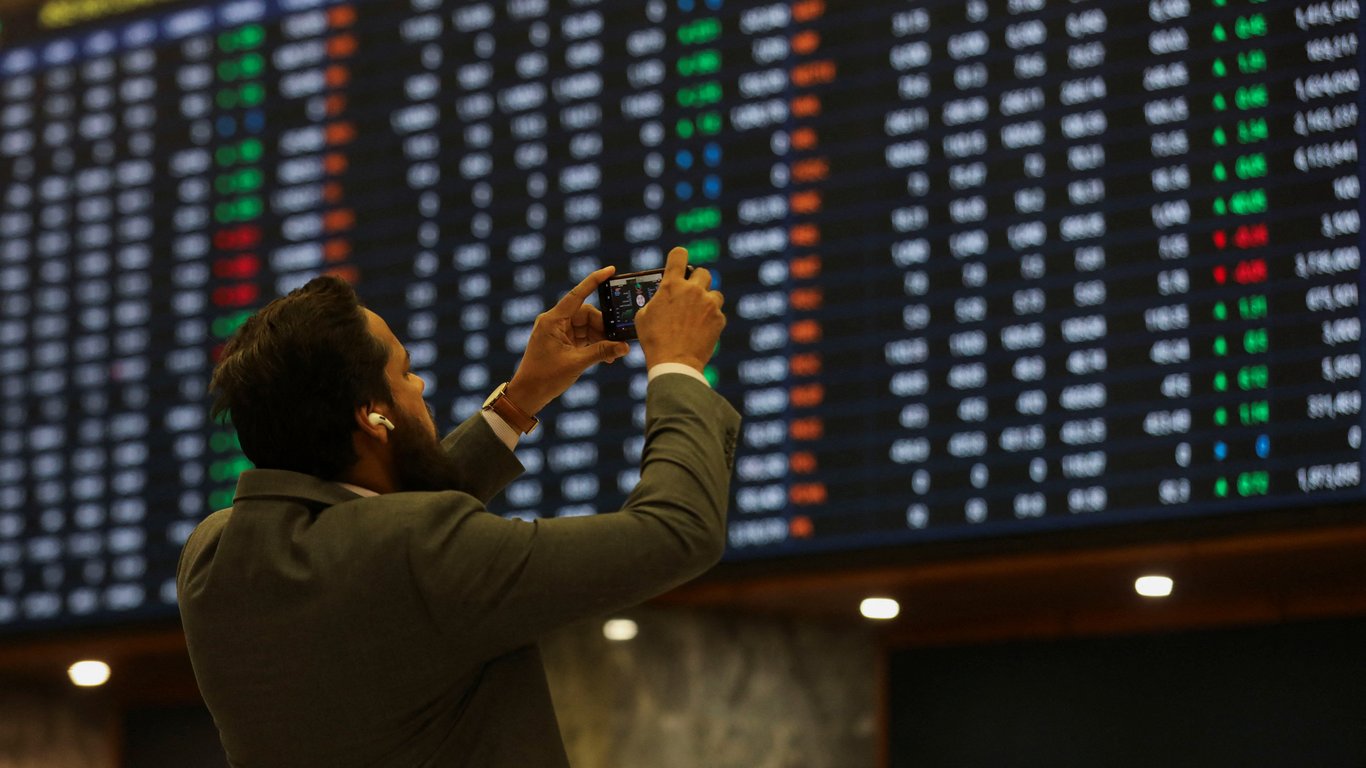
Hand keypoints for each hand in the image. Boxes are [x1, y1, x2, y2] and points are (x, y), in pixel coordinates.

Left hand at [506, 266, 630, 414]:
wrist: (528, 394)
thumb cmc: (545, 378)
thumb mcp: (577, 363)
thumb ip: (602, 352)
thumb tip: (625, 347)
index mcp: (553, 321)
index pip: (577, 295)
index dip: (594, 281)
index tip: (610, 270)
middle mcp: (554, 322)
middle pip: (586, 314)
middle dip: (603, 327)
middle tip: (617, 341)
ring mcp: (558, 331)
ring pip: (587, 326)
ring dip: (600, 338)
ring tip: (612, 354)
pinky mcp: (561, 341)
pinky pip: (582, 336)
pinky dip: (594, 344)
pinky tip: (605, 356)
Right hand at [635, 247, 725, 371]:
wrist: (674, 363)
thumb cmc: (654, 340)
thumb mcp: (643, 316)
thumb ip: (655, 300)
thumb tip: (661, 297)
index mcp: (671, 285)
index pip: (679, 255)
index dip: (679, 256)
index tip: (680, 260)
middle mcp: (693, 290)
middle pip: (703, 272)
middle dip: (697, 281)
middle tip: (691, 294)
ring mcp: (708, 304)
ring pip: (714, 293)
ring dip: (707, 301)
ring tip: (697, 316)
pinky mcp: (719, 319)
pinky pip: (718, 313)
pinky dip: (711, 320)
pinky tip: (701, 331)